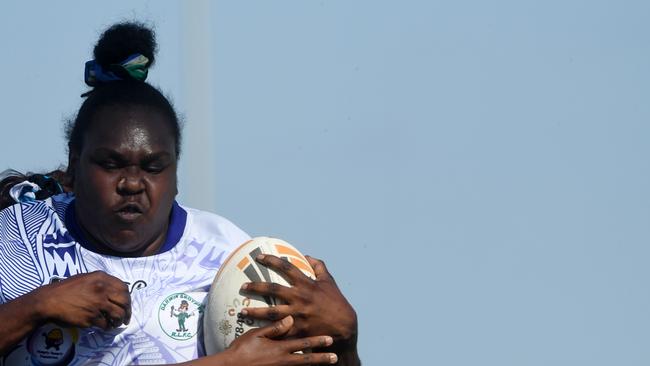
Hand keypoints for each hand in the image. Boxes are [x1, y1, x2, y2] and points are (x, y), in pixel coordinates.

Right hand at [32, 271, 130, 329]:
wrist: (49, 301)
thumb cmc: (65, 290)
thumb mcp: (85, 279)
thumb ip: (101, 282)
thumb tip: (114, 291)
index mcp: (101, 278)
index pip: (123, 287)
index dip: (127, 297)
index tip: (126, 304)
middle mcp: (102, 289)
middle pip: (124, 301)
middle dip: (127, 310)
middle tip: (126, 317)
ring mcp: (98, 303)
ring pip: (118, 314)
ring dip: (119, 320)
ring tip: (116, 323)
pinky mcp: (91, 317)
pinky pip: (105, 323)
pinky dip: (107, 327)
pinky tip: (104, 327)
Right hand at [219, 316, 337, 365]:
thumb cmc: (242, 349)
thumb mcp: (257, 335)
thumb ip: (275, 328)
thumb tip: (290, 319)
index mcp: (280, 348)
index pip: (303, 344)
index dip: (317, 341)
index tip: (330, 340)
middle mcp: (283, 360)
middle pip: (307, 360)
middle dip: (322, 359)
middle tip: (335, 357)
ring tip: (327, 365)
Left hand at [241, 255, 357, 341]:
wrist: (344, 328)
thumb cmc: (337, 303)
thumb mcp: (329, 282)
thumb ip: (318, 267)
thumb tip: (306, 256)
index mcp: (307, 284)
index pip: (286, 267)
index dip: (272, 260)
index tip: (258, 257)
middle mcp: (300, 298)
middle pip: (273, 289)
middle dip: (256, 287)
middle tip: (243, 286)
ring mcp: (297, 314)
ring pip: (271, 312)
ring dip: (255, 311)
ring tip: (242, 311)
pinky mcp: (297, 330)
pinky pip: (279, 330)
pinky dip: (267, 331)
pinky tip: (255, 331)